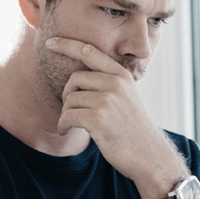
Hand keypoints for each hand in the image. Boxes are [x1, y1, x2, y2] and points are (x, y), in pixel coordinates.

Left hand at [44, 37, 186, 194]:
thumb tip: (79, 77)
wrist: (149, 155)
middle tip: (72, 112)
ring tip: (73, 125)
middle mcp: (115, 83)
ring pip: (69, 99)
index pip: (89, 52)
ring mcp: (107, 100)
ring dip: (66, 115)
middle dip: (68, 96)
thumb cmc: (133, 130)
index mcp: (122, 76)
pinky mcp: (98, 119)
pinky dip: (63, 125)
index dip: (67, 45)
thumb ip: (109, 84)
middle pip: (74, 79)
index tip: (50, 42)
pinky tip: (67, 131)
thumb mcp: (128, 98)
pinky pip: (67, 116)